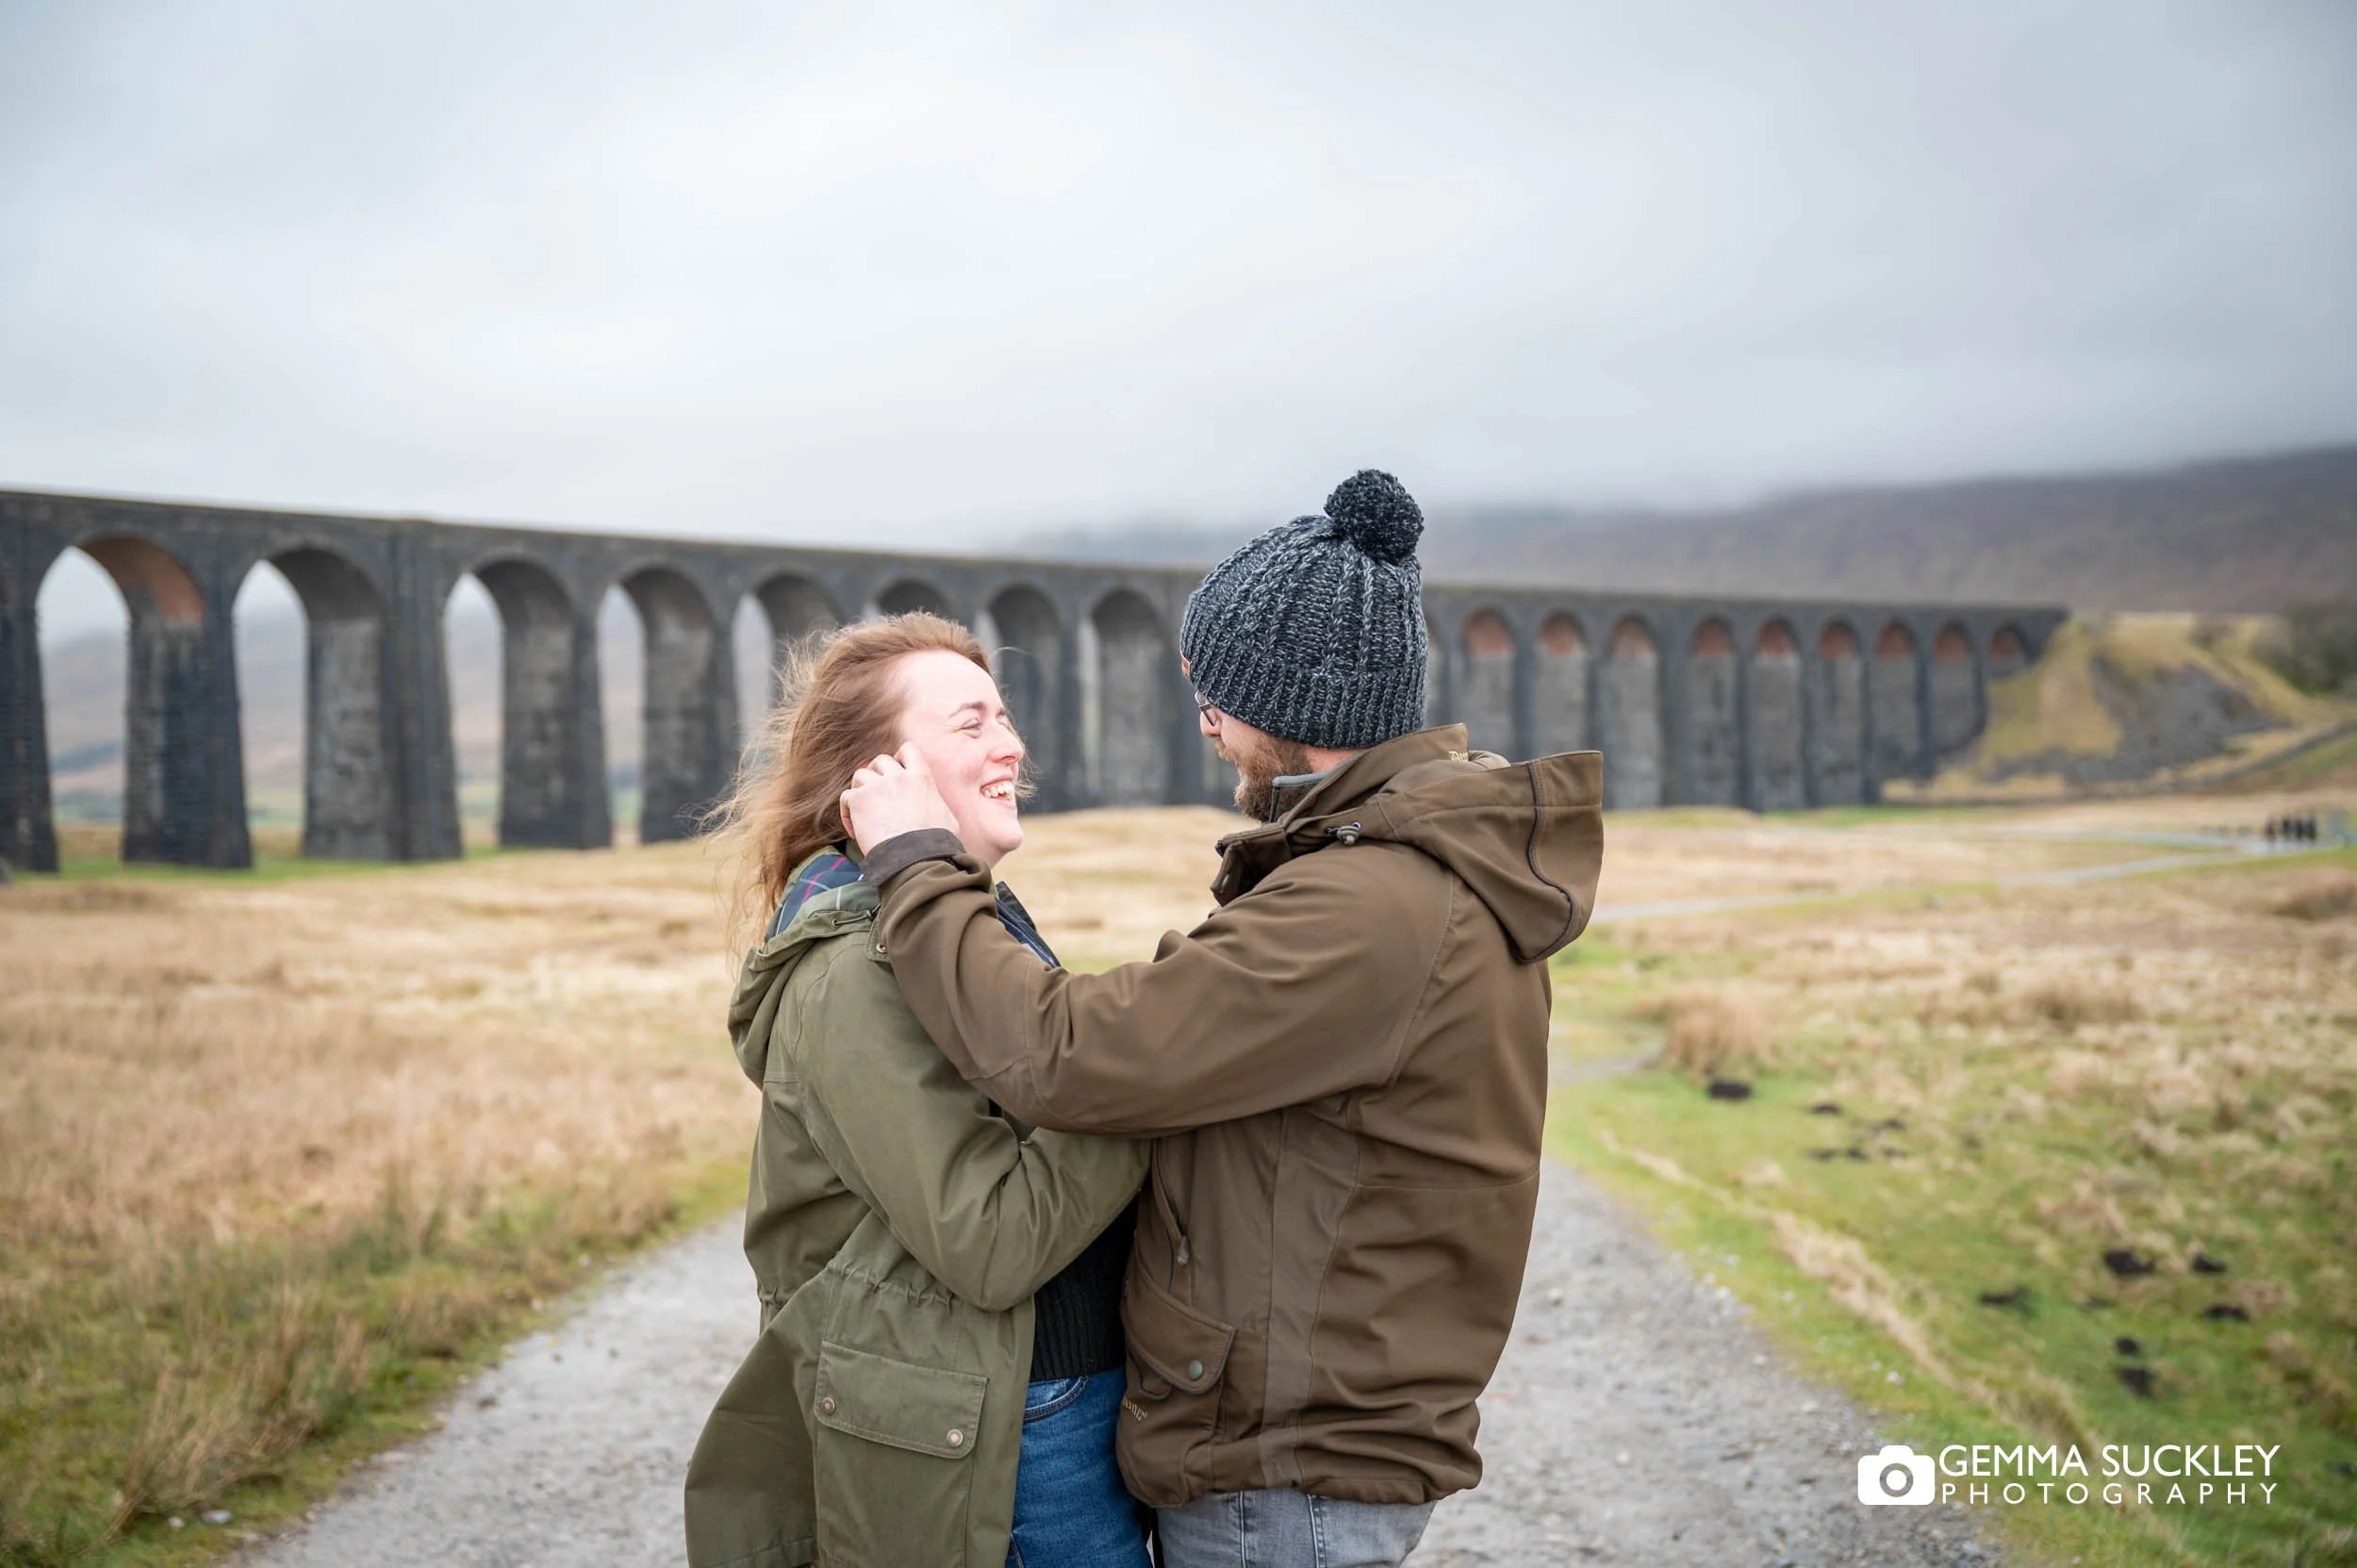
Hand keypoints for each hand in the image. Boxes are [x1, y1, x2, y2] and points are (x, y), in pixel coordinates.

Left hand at [841, 742, 960, 853]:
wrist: (915, 857)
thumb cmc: (935, 844)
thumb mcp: (947, 817)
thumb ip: (936, 805)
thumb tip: (939, 812)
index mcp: (921, 778)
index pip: (908, 749)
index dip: (900, 758)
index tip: (898, 773)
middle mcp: (898, 777)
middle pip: (880, 760)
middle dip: (876, 774)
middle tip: (877, 795)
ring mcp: (877, 787)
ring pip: (860, 775)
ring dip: (861, 790)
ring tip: (865, 812)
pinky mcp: (859, 801)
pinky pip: (847, 797)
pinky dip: (848, 812)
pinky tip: (855, 830)